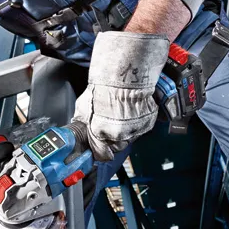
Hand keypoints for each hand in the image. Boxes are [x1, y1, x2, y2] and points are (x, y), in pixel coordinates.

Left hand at [72, 32, 169, 160]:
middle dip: (112, 139)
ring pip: (129, 137)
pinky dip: (137, 122)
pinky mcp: (148, 122)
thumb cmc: (105, 87)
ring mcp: (135, 129)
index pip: (101, 154)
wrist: (125, 74)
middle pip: (116, 146)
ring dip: (126, 130)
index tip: (99, 150)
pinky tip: (131, 110)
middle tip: (110, 124)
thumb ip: (83, 122)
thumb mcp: (84, 105)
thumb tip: (80, 129)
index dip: (99, 151)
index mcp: (101, 132)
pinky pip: (141, 128)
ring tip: (121, 113)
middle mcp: (119, 134)